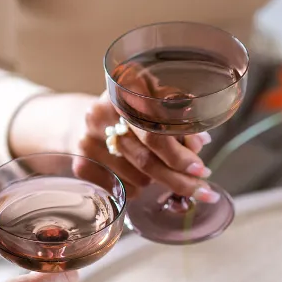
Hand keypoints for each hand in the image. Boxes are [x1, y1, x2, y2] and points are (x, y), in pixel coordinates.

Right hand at [74, 91, 216, 200]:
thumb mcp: (153, 107)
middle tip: (200, 188)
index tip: (200, 168)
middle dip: (178, 178)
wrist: (82, 121)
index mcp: (124, 92)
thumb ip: (178, 123)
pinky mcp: (81, 164)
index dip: (179, 152)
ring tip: (163, 173)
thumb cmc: (130, 115)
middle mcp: (101, 114)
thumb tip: (198, 145)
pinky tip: (140, 180)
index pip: (155, 129)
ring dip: (158, 182)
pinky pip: (120, 189)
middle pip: (146, 158)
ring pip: (137, 177)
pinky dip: (137, 189)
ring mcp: (88, 140)